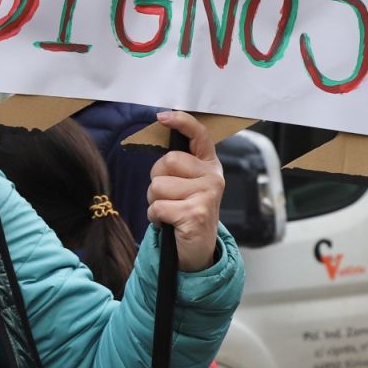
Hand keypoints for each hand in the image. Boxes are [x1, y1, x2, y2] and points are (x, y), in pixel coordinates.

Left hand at [145, 110, 227, 273]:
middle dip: (157, 179)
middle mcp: (213, 177)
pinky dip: (155, 217)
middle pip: (167, 161)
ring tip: (169, 211)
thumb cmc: (186, 212)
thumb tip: (162, 133)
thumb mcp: (187, 184)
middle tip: (168, 197)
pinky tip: (168, 223)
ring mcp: (206, 195)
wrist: (197, 250)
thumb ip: (179, 165)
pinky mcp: (196, 214)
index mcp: (209, 165)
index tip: (163, 116)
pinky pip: (157, 207)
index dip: (181, 121)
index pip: (198, 135)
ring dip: (154, 201)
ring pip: (158, 185)